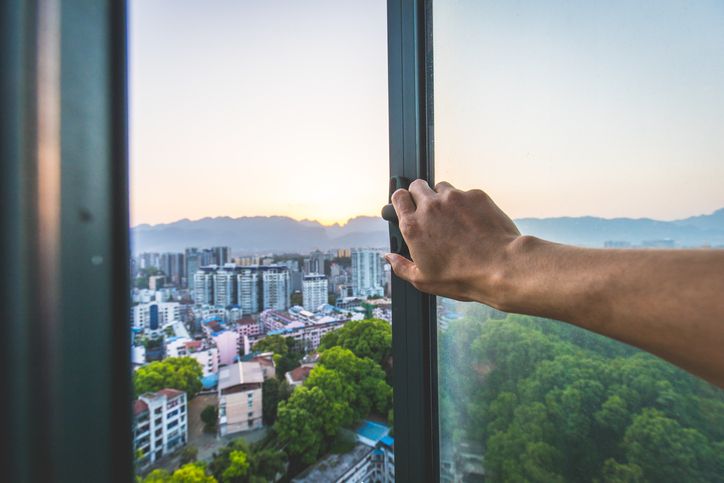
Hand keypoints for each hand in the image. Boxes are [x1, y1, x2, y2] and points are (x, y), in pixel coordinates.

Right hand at [386, 180, 520, 306]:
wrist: (500, 266)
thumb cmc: (462, 277)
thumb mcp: (424, 280)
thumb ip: (401, 266)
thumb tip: (389, 257)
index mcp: (413, 226)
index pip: (398, 197)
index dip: (402, 201)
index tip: (408, 207)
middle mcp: (430, 206)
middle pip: (417, 185)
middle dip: (420, 194)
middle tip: (429, 211)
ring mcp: (454, 198)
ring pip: (442, 187)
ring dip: (443, 198)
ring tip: (454, 219)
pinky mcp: (476, 195)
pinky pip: (466, 193)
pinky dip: (467, 204)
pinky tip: (474, 223)